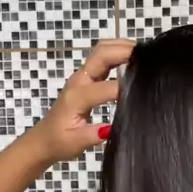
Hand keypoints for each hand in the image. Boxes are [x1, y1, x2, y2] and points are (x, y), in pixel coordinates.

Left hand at [30, 39, 135, 164]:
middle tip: (149, 57)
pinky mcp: (86, 78)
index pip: (107, 87)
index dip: (126, 89)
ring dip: (122, 48)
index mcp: (77, 97)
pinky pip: (102, 59)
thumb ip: (92, 135)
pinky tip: (133, 61)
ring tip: (144, 55)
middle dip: (125, 50)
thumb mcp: (74, 143)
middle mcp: (79, 81)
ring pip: (102, 51)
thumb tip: (111, 128)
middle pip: (102, 54)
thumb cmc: (59, 142)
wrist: (43, 139)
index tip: (144, 93)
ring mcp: (82, 77)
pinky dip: (118, 54)